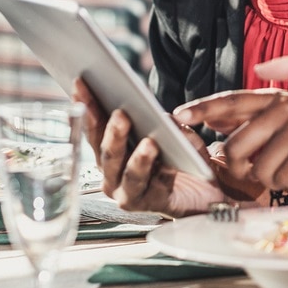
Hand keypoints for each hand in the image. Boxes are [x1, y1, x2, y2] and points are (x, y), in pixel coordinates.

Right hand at [73, 78, 227, 216]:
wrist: (207, 195)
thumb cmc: (183, 161)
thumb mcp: (175, 133)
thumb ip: (164, 123)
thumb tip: (159, 114)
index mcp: (113, 153)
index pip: (95, 126)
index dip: (87, 104)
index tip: (81, 82)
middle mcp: (113, 174)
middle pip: (104, 150)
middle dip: (109, 129)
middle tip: (119, 112)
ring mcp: (125, 191)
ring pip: (122, 169)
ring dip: (129, 150)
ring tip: (142, 136)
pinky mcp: (145, 204)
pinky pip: (143, 184)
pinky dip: (148, 166)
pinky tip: (153, 149)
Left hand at [176, 90, 287, 192]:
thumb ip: (255, 121)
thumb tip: (215, 124)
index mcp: (276, 99)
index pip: (231, 101)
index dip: (203, 109)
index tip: (179, 116)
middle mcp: (286, 107)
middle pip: (235, 147)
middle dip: (238, 169)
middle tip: (253, 173)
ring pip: (259, 169)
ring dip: (269, 180)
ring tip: (287, 171)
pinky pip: (284, 177)